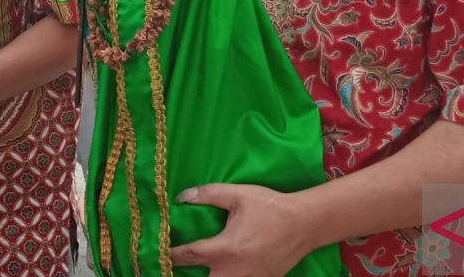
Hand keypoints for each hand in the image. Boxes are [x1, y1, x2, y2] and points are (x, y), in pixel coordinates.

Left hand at [170, 184, 312, 276]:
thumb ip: (209, 194)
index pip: (188, 256)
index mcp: (224, 249)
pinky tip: (221, 270)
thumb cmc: (270, 207)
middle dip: (184, 274)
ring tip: (198, 268)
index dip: (170, 255)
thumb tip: (182, 196)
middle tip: (173, 266)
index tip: (159, 253)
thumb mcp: (239, 195)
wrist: (304, 225)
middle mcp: (232, 271)